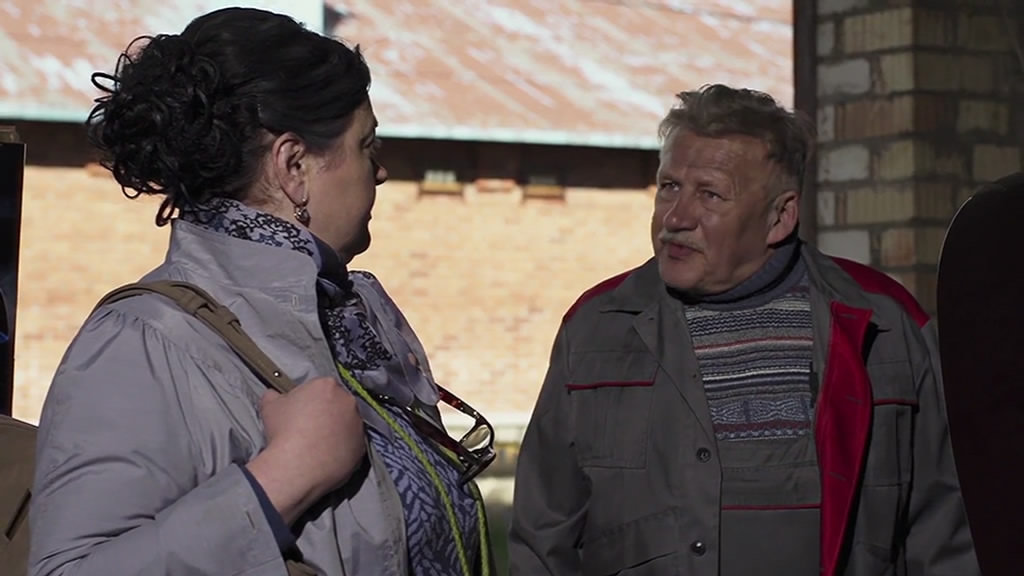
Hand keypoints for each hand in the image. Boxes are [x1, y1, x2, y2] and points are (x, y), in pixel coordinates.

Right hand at [245, 376, 365, 523]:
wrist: (296, 466)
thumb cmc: (283, 431)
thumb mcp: (269, 406)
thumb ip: (274, 395)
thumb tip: (273, 395)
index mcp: (327, 386)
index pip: (320, 388)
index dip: (310, 399)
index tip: (302, 411)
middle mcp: (348, 402)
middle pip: (338, 404)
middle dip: (327, 413)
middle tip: (310, 428)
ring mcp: (358, 425)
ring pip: (348, 424)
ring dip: (337, 431)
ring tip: (319, 445)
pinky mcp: (361, 447)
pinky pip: (352, 445)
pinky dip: (342, 449)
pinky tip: (327, 457)